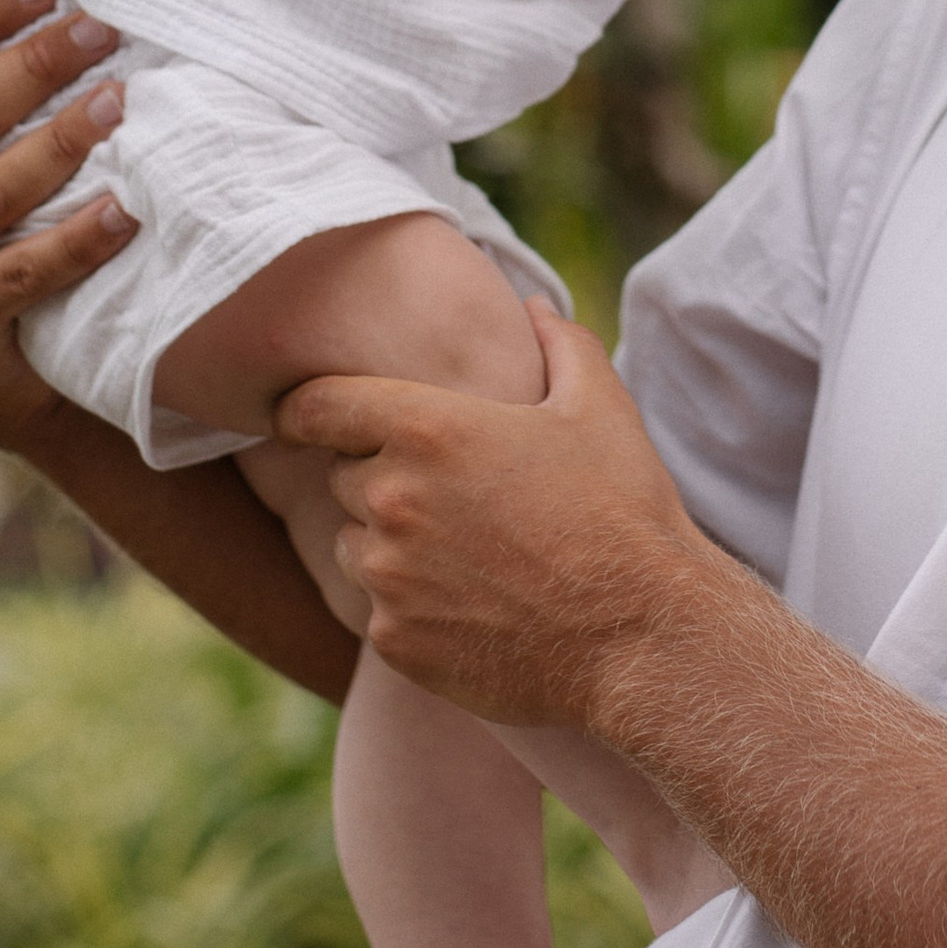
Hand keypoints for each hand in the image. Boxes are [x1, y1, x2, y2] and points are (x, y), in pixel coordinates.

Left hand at [280, 305, 723, 729]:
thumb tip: (532, 307)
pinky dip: (410, 606)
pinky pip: (379, 611)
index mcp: (427, 429)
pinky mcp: (395, 640)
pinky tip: (473, 606)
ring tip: (466, 553)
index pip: (316, 406)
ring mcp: (388, 577)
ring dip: (389, 544)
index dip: (305, 408)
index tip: (303, 416)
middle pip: (340, 478)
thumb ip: (559, 342)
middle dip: (381, 478)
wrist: (642, 636)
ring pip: (354, 547)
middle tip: (449, 494)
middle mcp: (392, 499)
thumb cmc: (623, 511)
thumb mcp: (600, 406)